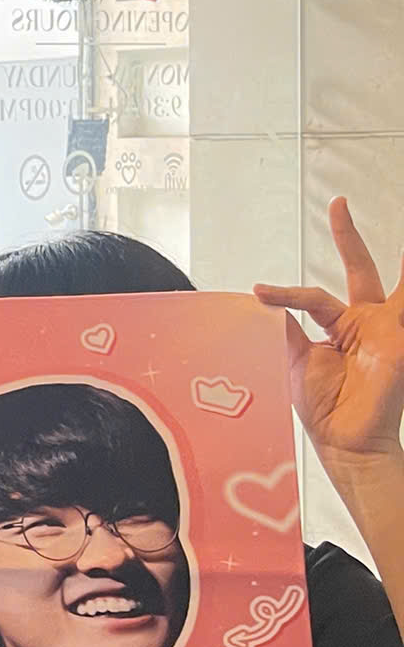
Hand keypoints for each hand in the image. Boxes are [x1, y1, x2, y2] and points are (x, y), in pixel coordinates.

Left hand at [256, 199, 403, 466]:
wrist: (344, 442)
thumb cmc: (325, 408)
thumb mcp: (296, 360)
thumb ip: (286, 328)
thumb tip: (265, 302)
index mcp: (342, 326)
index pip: (314, 295)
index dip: (285, 292)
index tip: (258, 291)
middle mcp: (367, 323)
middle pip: (360, 269)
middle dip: (348, 237)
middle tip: (338, 204)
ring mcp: (387, 331)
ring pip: (396, 286)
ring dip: (400, 264)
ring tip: (391, 237)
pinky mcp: (399, 342)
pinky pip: (402, 308)